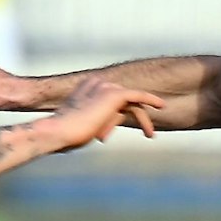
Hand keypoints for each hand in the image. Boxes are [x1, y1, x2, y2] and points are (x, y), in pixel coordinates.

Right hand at [37, 75, 164, 151]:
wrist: (58, 131)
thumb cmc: (64, 136)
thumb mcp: (80, 128)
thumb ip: (93, 125)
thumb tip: (103, 132)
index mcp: (85, 89)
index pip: (110, 101)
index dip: (113, 120)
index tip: (107, 136)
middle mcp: (96, 84)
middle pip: (123, 101)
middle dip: (135, 118)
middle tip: (148, 135)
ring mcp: (105, 87)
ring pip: (132, 103)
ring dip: (143, 120)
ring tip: (151, 135)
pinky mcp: (114, 94)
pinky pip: (138, 96)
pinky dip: (151, 100)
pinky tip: (162, 106)